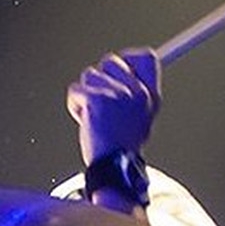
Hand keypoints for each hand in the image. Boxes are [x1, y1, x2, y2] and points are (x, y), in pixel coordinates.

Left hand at [66, 48, 159, 163]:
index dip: (128, 59)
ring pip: (90, 75)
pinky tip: (85, 121)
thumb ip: (134, 95)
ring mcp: (117, 93)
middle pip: (111, 61)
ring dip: (86, 93)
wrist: (115, 168)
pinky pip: (75, 90)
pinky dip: (74, 105)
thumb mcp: (140, 119)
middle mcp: (136, 91)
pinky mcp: (97, 99)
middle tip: (100, 103)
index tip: (116, 71)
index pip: (146, 57)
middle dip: (99, 79)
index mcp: (150, 95)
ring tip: (93, 116)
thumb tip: (125, 73)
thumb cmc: (121, 148)